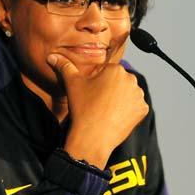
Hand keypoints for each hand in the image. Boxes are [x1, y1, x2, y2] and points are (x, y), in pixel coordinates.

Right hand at [47, 53, 148, 168]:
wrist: (93, 137)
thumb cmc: (83, 108)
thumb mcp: (72, 83)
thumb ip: (64, 66)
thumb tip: (52, 56)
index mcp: (116, 69)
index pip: (106, 72)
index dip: (96, 82)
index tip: (91, 94)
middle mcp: (132, 79)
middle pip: (119, 82)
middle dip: (110, 89)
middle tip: (97, 103)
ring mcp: (139, 96)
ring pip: (127, 93)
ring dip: (120, 99)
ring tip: (106, 110)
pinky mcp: (142, 110)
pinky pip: (134, 107)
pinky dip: (127, 111)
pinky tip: (115, 116)